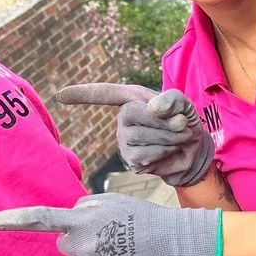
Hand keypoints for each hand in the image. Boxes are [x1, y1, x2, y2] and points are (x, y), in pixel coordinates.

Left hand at [0, 193, 219, 255]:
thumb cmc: (142, 217)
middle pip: (65, 246)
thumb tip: (68, 221)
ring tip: (119, 255)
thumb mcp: (110, 201)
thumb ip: (82, 208)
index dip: (14, 221)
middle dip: (80, 242)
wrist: (172, 242)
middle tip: (108, 237)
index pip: (42, 219)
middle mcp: (80, 246)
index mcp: (81, 220)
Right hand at [56, 83, 213, 187]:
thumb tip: (153, 108)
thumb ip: (172, 99)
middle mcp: (123, 118)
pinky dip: (163, 152)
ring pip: (140, 137)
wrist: (194, 149)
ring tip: (177, 137)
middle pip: (133, 115)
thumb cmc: (184, 120)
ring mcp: (125, 141)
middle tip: (182, 125)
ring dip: (167, 137)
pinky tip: (167, 151)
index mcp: (131, 98)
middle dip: (162, 121)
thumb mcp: (184, 103)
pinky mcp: (132, 160)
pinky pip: (144, 155)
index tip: (60, 96)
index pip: (104, 94)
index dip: (84, 94)